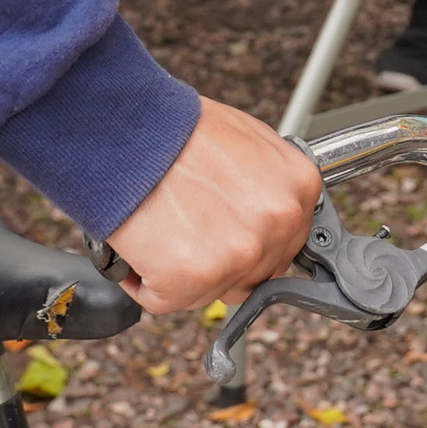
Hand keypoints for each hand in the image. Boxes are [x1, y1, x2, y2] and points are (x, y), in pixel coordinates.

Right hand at [103, 97, 320, 314]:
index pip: (288, 242)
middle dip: (221, 259)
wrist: (128, 129)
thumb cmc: (178, 128)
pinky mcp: (191, 280)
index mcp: (298, 187)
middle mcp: (277, 224)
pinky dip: (144, 280)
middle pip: (254, 274)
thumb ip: (271, 182)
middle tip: (189, 228)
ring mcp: (237, 256)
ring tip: (163, 227)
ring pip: (211, 291)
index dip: (251, 239)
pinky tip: (141, 243)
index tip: (227, 231)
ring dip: (183, 271)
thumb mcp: (248, 138)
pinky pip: (164, 299)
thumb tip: (271, 210)